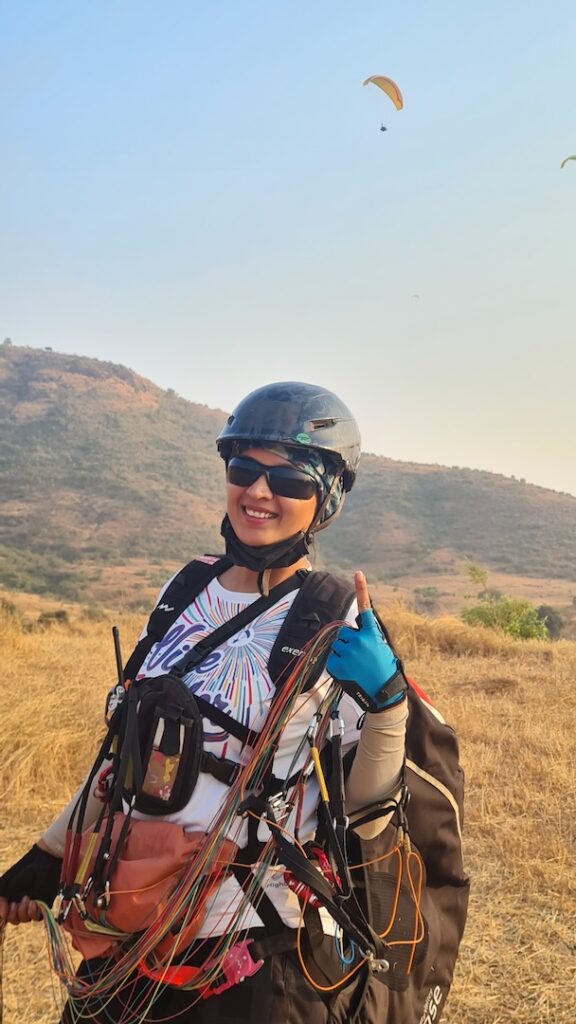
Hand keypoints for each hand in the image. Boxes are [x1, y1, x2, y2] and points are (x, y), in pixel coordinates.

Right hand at [0, 844, 61, 925]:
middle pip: (12, 920)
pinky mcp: (42, 905)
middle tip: (14, 904)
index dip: (2, 915)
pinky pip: (36, 917)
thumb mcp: (6, 882)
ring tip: (26, 898)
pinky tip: (33, 903)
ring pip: (23, 919)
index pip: (3, 914)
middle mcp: (19, 904)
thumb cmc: (24, 869)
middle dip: (12, 914)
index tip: (4, 907)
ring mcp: (30, 906)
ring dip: (23, 912)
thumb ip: (0, 898)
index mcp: (9, 899)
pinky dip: (33, 912)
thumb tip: (2, 915)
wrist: (42, 862)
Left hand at [326, 572, 406, 713]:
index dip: (362, 589)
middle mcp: (359, 640)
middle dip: (348, 640)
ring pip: (337, 645)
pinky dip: (338, 665)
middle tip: (359, 654)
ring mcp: (347, 653)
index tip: (358, 573)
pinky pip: (332, 659)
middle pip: (343, 632)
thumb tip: (348, 632)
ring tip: (356, 665)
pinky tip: (350, 672)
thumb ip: (366, 636)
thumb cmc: (384, 669)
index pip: (365, 607)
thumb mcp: (381, 647)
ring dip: (343, 652)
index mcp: (372, 634)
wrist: (384, 693)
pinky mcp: (338, 666)